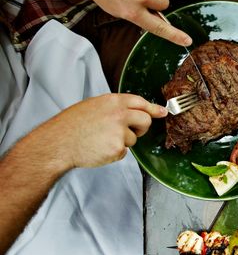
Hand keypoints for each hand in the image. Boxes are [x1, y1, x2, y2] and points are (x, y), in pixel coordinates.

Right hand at [40, 93, 166, 169]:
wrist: (58, 143)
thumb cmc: (71, 126)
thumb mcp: (92, 107)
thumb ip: (114, 107)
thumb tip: (133, 111)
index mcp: (112, 101)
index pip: (140, 102)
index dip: (153, 108)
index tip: (162, 112)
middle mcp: (119, 114)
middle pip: (145, 121)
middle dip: (142, 128)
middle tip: (130, 132)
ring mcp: (120, 132)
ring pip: (134, 139)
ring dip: (122, 141)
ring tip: (101, 140)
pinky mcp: (118, 148)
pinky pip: (124, 151)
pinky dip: (114, 153)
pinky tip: (99, 148)